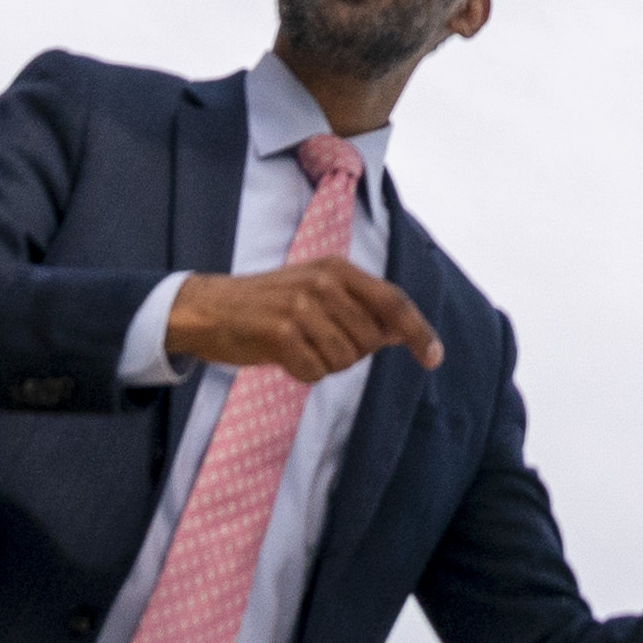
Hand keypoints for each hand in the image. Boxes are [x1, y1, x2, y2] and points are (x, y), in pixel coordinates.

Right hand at [162, 257, 440, 386]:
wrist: (208, 309)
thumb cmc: (268, 304)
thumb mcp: (316, 290)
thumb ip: (360, 306)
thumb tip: (404, 331)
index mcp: (338, 269)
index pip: (393, 302)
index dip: (418, 332)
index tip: (434, 358)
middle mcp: (324, 282)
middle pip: (370, 341)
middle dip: (351, 352)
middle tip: (317, 340)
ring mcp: (301, 307)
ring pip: (345, 360)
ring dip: (325, 363)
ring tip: (299, 346)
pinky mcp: (280, 334)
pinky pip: (315, 372)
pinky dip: (303, 372)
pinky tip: (284, 356)